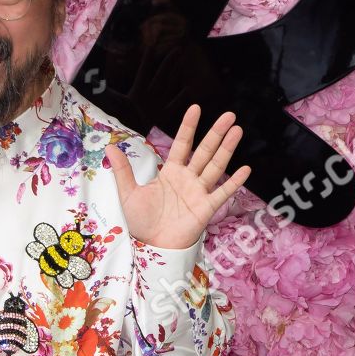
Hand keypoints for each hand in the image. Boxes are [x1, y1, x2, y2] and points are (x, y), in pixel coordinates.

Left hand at [105, 104, 250, 248]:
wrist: (152, 247)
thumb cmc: (142, 222)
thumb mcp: (128, 194)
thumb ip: (122, 170)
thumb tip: (109, 147)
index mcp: (171, 172)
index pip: (182, 144)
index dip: (188, 127)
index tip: (196, 108)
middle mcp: (188, 179)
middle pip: (204, 151)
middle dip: (216, 133)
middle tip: (229, 115)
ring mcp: (199, 192)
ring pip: (215, 166)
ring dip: (227, 149)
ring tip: (237, 131)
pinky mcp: (206, 208)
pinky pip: (222, 193)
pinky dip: (234, 182)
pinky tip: (245, 169)